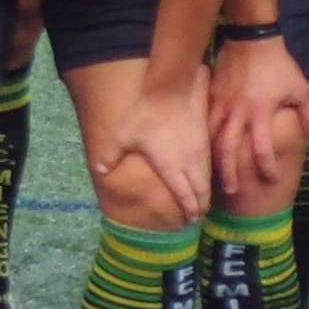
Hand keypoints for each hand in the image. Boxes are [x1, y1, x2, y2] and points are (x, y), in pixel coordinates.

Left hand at [88, 71, 215, 230]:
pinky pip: (209, 164)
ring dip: (206, 192)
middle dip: (200, 206)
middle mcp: (190, 163)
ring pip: (207, 178)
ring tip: (203, 200)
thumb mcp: (123, 136)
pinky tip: (204, 176)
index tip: (189, 219)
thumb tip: (99, 170)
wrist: (171, 88)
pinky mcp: (205, 138)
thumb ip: (110, 155)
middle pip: (201, 191)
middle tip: (198, 217)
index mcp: (172, 167)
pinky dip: (208, 176)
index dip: (188, 209)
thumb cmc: (147, 114)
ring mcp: (200, 150)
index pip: (184, 195)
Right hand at [209, 36, 308, 202]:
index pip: (262, 149)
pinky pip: (206, 121)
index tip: (271, 179)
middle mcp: (239, 112)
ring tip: (214, 176)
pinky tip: (205, 150)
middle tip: (232, 191)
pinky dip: (205, 138)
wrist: (252, 39)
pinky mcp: (212, 96)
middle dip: (229, 173)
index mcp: (261, 113)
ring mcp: (222, 104)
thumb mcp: (301, 88)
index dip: (267, 167)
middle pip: (227, 149)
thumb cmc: (279, 65)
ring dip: (213, 159)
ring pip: (212, 138)